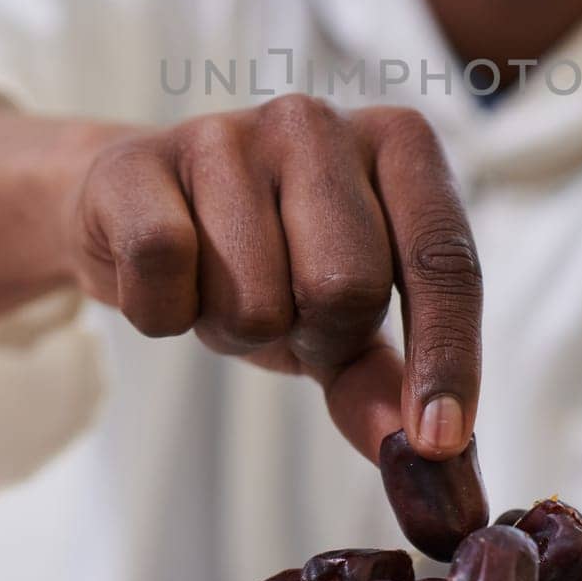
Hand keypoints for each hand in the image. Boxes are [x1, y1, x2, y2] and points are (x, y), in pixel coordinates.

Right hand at [67, 97, 481, 459]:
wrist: (133, 211)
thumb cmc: (265, 261)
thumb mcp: (340, 322)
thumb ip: (386, 382)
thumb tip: (428, 458)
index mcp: (398, 144)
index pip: (444, 260)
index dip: (448, 357)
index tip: (439, 444)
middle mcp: (318, 121)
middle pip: (349, 287)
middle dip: (316, 334)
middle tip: (285, 312)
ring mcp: (228, 132)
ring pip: (255, 295)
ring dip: (235, 328)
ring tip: (221, 290)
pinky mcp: (141, 159)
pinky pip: (166, 270)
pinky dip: (164, 313)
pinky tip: (167, 280)